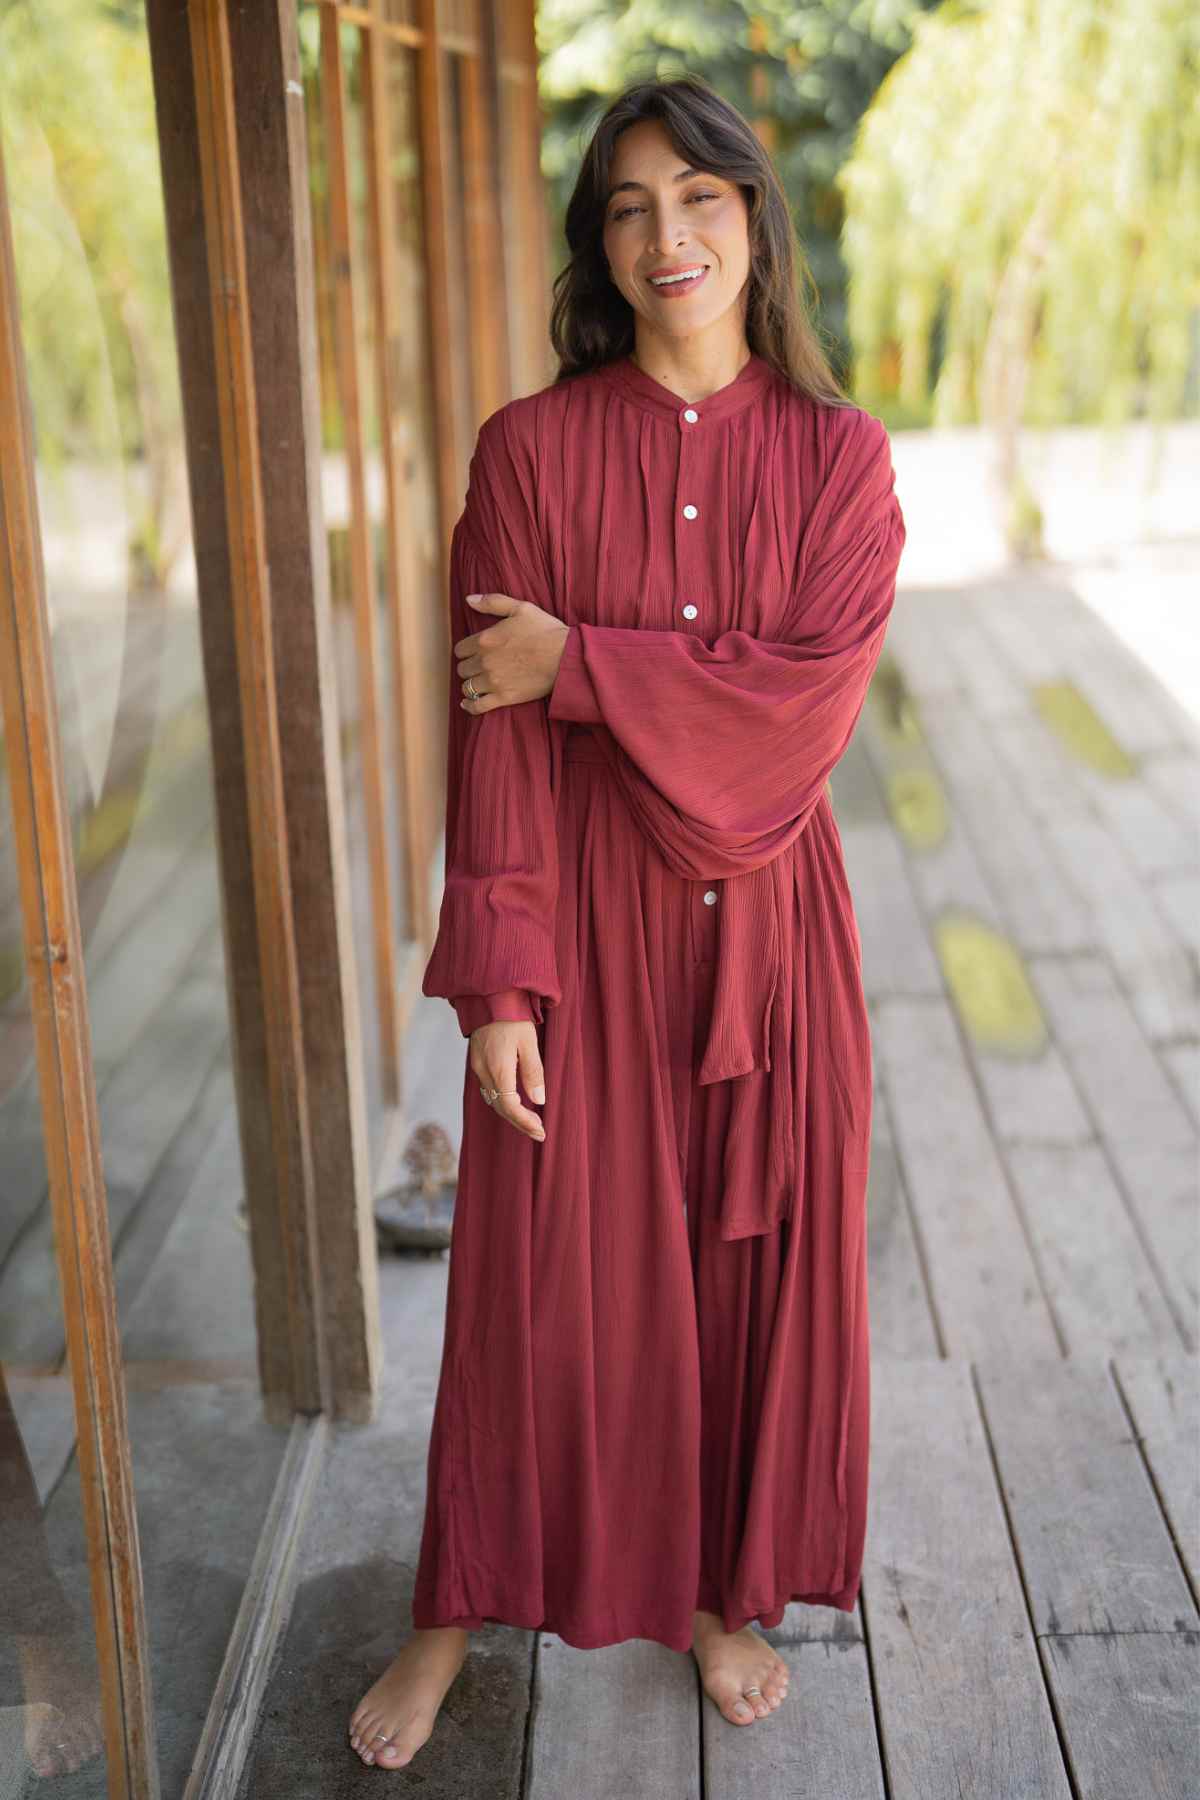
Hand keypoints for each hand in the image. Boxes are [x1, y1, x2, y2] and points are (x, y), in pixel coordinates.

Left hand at [457, 592, 568, 711]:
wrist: (565, 656)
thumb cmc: (546, 630)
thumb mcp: (520, 608)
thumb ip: (492, 602)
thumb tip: (469, 599)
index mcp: (485, 639)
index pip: (460, 649)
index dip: (465, 651)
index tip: (473, 652)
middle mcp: (485, 661)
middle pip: (462, 669)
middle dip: (468, 667)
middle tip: (478, 667)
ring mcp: (493, 681)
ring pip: (467, 687)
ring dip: (470, 685)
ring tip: (477, 683)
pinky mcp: (504, 697)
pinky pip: (478, 706)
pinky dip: (470, 706)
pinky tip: (468, 703)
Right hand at [468, 1020, 545, 1140]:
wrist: (489, 998)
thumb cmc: (513, 1017)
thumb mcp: (529, 1042)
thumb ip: (533, 1071)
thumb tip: (539, 1100)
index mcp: (498, 1069)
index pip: (510, 1106)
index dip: (525, 1122)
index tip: (541, 1131)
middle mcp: (484, 1072)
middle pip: (501, 1108)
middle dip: (520, 1123)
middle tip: (539, 1132)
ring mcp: (478, 1068)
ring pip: (493, 1101)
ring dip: (512, 1114)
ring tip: (531, 1121)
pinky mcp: (477, 1063)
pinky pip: (488, 1090)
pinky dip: (502, 1101)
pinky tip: (515, 1102)